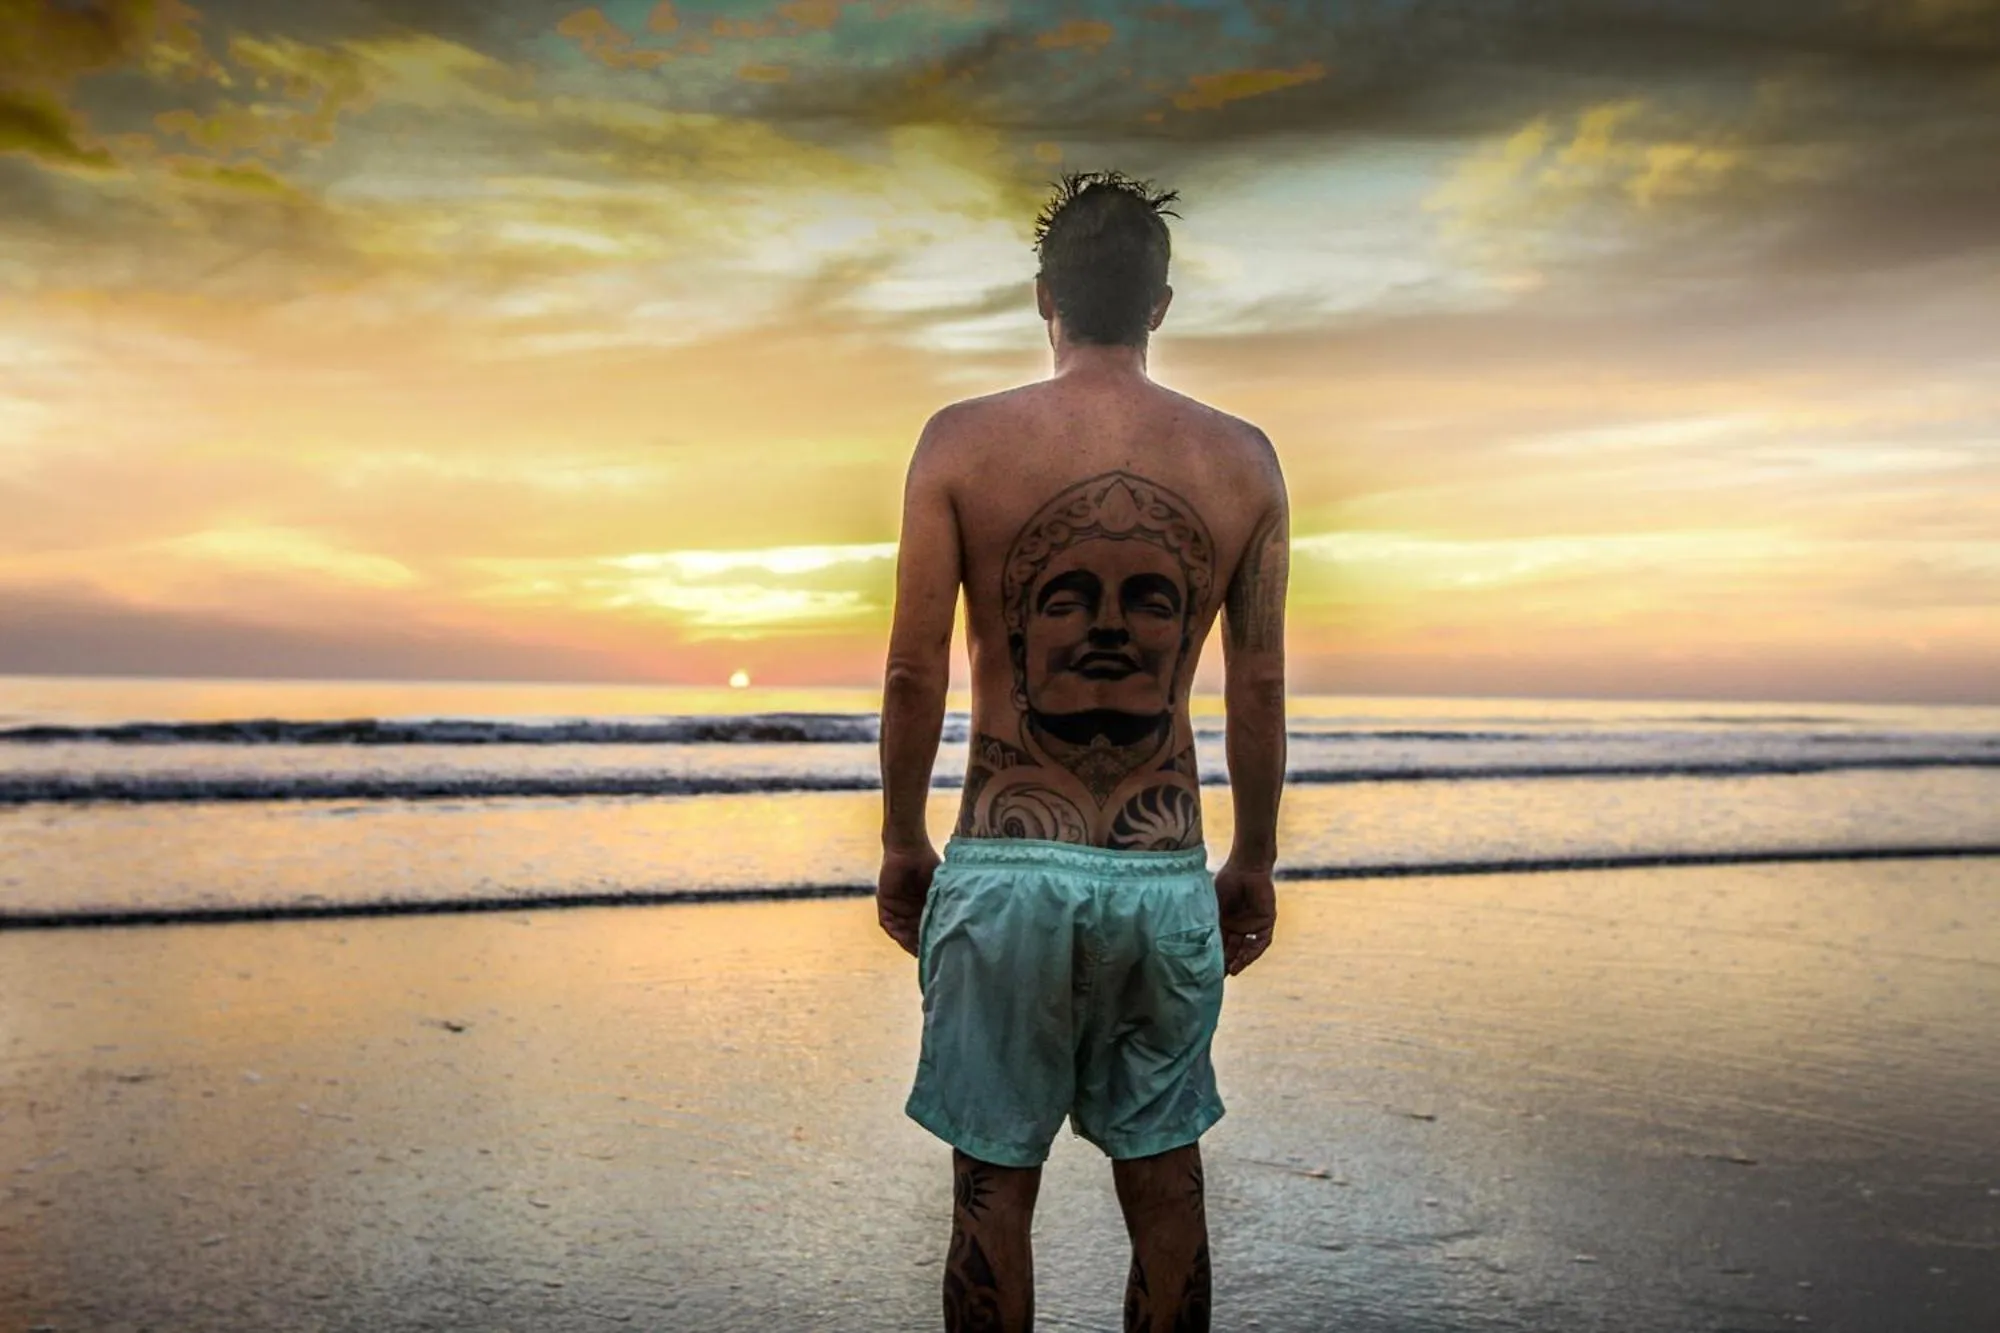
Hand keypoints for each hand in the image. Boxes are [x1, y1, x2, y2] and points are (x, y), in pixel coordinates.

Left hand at [876, 842, 939, 956]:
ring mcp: (897, 908)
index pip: (928, 929)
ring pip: (902, 932)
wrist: (909, 848)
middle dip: (921, 946)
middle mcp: (910, 910)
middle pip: (914, 934)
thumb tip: (957, 924)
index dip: (934, 941)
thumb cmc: (928, 864)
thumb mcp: (940, 889)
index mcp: (924, 906)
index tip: (944, 952)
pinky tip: (903, 940)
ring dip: (909, 943)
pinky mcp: (884, 903)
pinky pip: (888, 924)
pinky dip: (896, 932)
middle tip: (931, 958)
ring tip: (919, 953)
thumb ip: (943, 904)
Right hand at [1214, 858, 1275, 975]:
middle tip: (1218, 976)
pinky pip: (1261, 941)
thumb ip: (1208, 924)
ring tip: (1231, 971)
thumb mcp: (1214, 907)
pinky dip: (1253, 952)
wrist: (1247, 867)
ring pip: (1247, 948)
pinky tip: (1244, 960)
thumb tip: (1193, 945)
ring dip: (1240, 960)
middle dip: (1226, 962)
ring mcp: (1253, 925)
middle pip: (1232, 949)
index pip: (1219, 944)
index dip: (1214, 956)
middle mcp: (1239, 926)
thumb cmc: (1227, 882)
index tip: (1204, 970)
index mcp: (1224, 922)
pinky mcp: (1267, 922)